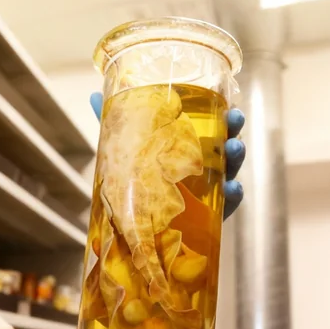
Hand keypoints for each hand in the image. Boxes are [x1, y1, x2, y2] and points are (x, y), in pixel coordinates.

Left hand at [90, 92, 246, 217]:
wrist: (135, 233)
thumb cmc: (137, 186)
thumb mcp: (125, 154)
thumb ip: (116, 128)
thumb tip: (93, 95)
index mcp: (187, 150)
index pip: (210, 128)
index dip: (221, 114)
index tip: (229, 102)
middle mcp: (202, 168)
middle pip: (224, 146)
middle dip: (233, 130)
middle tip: (235, 118)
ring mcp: (208, 193)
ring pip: (229, 171)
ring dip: (236, 158)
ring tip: (236, 147)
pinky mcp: (209, 217)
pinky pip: (226, 206)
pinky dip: (233, 196)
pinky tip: (233, 188)